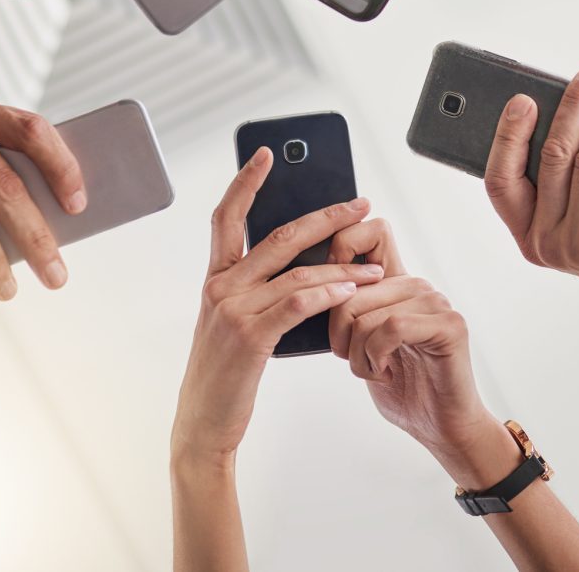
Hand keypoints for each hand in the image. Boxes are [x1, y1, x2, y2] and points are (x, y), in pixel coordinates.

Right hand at [171, 148, 384, 461]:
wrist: (202, 424)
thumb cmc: (224, 374)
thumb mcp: (232, 323)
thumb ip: (257, 291)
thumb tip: (303, 267)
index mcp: (215, 278)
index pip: (226, 217)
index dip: (245, 182)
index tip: (265, 155)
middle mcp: (221, 287)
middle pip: (278, 236)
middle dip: (325, 217)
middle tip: (359, 204)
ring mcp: (233, 310)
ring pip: (298, 272)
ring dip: (343, 268)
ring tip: (376, 268)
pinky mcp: (250, 337)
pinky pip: (297, 304)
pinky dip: (328, 294)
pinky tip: (351, 291)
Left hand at [326, 216, 508, 483]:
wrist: (438, 428)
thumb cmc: (397, 385)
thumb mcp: (360, 340)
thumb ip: (347, 308)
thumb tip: (306, 283)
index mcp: (394, 282)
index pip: (372, 231)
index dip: (342, 243)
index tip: (326, 280)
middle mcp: (415, 284)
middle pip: (351, 285)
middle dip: (336, 330)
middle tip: (349, 358)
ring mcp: (435, 301)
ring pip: (367, 312)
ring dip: (357, 353)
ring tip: (373, 369)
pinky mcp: (450, 325)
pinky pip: (392, 327)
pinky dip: (377, 356)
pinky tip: (385, 372)